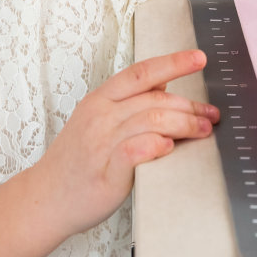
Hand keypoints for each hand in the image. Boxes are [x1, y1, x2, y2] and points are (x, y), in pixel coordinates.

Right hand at [30, 50, 219, 238]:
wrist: (46, 198)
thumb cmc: (75, 162)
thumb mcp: (95, 120)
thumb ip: (127, 103)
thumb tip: (164, 84)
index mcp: (99, 100)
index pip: (141, 73)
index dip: (173, 62)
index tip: (199, 58)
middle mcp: (100, 116)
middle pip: (154, 99)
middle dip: (189, 105)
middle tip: (210, 115)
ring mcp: (101, 143)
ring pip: (151, 121)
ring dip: (184, 124)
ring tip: (203, 131)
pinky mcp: (106, 172)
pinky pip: (134, 151)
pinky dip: (156, 145)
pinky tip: (170, 147)